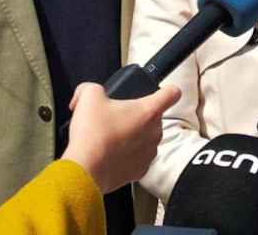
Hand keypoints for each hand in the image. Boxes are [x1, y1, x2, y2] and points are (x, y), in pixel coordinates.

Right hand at [60, 82, 180, 193]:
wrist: (85, 170)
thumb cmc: (92, 135)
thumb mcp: (89, 97)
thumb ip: (93, 87)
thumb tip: (89, 92)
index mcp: (148, 111)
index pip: (172, 93)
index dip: (166, 90)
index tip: (161, 92)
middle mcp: (155, 132)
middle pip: (153, 117)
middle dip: (136, 115)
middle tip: (116, 118)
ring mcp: (149, 153)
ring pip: (146, 138)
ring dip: (132, 136)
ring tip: (111, 137)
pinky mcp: (141, 170)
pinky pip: (138, 157)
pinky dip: (127, 155)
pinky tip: (111, 153)